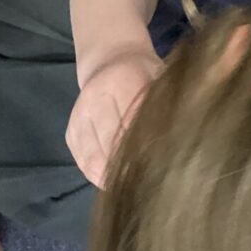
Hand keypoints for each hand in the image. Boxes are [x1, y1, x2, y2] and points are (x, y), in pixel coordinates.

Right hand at [67, 46, 162, 186]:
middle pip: (111, 145)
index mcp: (120, 82)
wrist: (109, 61)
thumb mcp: (161, 80)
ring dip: (112, 177)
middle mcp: (93, 100)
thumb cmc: (144, 73)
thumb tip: (179, 142)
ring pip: (94, 159)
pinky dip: (98, 176)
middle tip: (148, 186)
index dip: (146, 150)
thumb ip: (168, 106)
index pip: (133, 125)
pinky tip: (114, 182)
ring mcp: (78, 118)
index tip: (162, 169)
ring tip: (131, 188)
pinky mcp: (71, 132)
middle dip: (129, 168)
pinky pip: (83, 162)